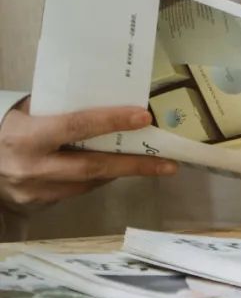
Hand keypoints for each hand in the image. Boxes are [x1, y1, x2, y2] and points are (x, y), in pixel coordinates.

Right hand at [0, 102, 176, 214]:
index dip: (111, 121)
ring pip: (89, 183)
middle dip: (134, 165)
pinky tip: (117, 169)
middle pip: (92, 167)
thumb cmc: (8, 128)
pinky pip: (78, 191)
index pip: (76, 126)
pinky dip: (99, 180)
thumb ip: (59, 106)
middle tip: (168, 163)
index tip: (142, 118)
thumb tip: (107, 93)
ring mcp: (36, 190)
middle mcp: (33, 166)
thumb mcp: (27, 111)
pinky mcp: (40, 204)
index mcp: (28, 135)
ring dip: (122, 173)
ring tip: (153, 164)